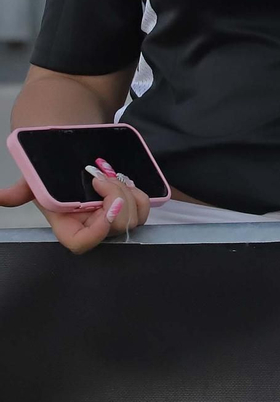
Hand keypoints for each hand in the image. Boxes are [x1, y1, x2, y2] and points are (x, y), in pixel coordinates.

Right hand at [0, 159, 149, 253]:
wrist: (72, 158)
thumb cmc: (51, 174)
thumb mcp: (34, 181)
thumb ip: (20, 191)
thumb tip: (0, 197)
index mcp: (67, 226)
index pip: (83, 244)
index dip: (98, 231)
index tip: (106, 207)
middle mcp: (92, 227)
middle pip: (116, 229)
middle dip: (116, 200)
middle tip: (102, 179)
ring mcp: (112, 220)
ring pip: (134, 220)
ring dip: (129, 195)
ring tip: (112, 177)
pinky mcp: (128, 210)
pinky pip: (144, 211)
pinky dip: (140, 196)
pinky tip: (126, 182)